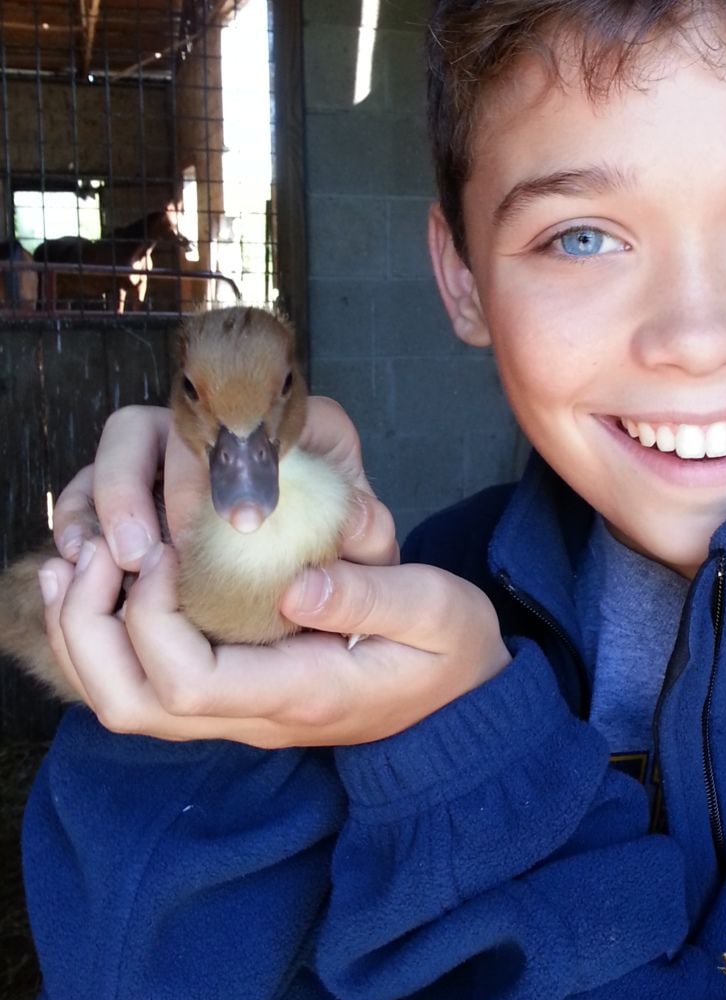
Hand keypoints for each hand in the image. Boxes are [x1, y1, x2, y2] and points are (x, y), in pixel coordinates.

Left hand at [38, 399, 508, 745]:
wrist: (460, 706)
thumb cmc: (451, 651)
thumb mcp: (437, 611)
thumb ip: (371, 596)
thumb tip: (293, 583)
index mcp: (300, 693)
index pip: (188, 682)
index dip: (155, 616)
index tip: (172, 549)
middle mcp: (253, 715)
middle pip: (130, 704)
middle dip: (92, 626)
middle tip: (100, 551)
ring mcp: (235, 712)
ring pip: (121, 701)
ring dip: (83, 630)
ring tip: (80, 559)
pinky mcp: (229, 692)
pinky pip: (139, 681)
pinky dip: (101, 632)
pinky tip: (98, 576)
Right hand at [50, 398, 394, 567]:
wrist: (326, 590)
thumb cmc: (350, 560)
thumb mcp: (370, 547)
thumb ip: (368, 531)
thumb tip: (356, 519)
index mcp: (294, 422)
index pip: (252, 410)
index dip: (232, 463)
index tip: (235, 526)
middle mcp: (228, 423)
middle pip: (172, 422)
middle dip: (152, 485)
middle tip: (152, 553)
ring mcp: (176, 452)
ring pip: (123, 443)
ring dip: (110, 501)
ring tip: (123, 562)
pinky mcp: (137, 490)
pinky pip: (92, 489)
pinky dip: (82, 520)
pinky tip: (84, 564)